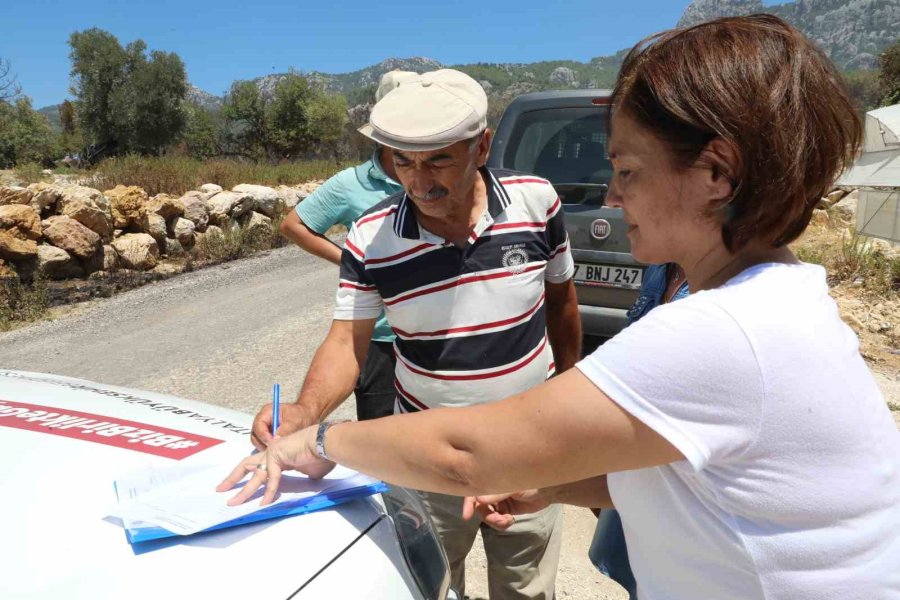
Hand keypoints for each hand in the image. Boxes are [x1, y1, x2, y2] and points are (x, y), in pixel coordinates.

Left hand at [217, 425, 336, 505]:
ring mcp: (273, 453)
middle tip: (220, 489)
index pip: (259, 466)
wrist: (326, 443)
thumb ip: (305, 474)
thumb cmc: (321, 455)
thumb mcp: (311, 470)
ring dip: (244, 491)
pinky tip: (264, 503)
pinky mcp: (277, 456)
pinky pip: (271, 479)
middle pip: (246, 465)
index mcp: (279, 455)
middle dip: (233, 478)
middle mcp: (272, 452)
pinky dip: (268, 492)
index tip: (241, 486)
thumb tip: (309, 478)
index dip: (249, 476)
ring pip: (254, 475)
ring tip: (233, 503)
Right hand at [251, 402, 316, 449]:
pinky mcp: (269, 437)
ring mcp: (265, 429)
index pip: (258, 425)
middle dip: (263, 443)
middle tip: (273, 450)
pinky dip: (269, 449)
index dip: (263, 435)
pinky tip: (278, 452)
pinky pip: (264, 445)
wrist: (308, 416)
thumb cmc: (301, 414)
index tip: (272, 443)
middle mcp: (263, 420)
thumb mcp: (294, 421)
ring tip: (276, 452)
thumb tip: (275, 440)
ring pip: (258, 441)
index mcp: (267, 412)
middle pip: (255, 434)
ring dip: (265, 447)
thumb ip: (285, 430)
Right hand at [462, 489, 549, 530]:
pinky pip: (497, 521)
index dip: (468, 503)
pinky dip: (501, 523)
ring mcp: (498, 502)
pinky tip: (511, 520)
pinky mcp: (505, 511)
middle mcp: (492, 491)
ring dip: (496, 521)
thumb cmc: (531, 483)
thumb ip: (496, 494)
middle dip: (488, 516)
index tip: (466, 516)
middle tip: (500, 520)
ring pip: (488, 516)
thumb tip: (478, 499)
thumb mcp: (513, 488)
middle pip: (480, 507)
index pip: (474, 492)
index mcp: (491, 480)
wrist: (548, 492)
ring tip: (508, 521)